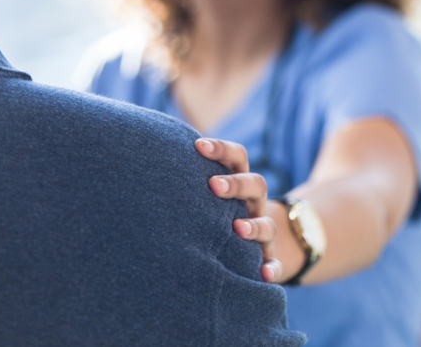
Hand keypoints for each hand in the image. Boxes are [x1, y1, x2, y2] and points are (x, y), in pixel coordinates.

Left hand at [195, 138, 281, 283]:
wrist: (250, 244)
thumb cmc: (216, 210)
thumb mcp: (209, 192)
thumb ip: (190, 177)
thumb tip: (146, 160)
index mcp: (239, 181)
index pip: (237, 157)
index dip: (221, 149)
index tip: (198, 145)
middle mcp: (254, 203)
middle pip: (256, 184)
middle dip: (236, 184)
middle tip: (213, 186)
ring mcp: (264, 230)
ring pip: (267, 224)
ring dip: (254, 225)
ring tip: (236, 228)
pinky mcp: (268, 257)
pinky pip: (274, 263)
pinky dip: (272, 268)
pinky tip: (263, 275)